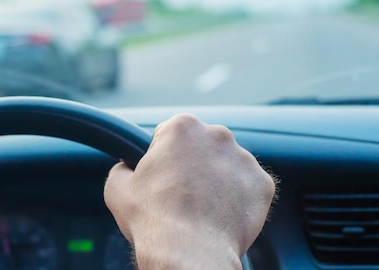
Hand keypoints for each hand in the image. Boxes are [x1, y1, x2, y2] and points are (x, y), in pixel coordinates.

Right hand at [104, 114, 275, 268]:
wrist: (189, 253)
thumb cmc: (154, 220)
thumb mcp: (117, 186)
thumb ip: (122, 166)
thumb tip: (127, 167)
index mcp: (182, 127)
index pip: (170, 133)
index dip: (162, 155)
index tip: (162, 175)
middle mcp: (218, 135)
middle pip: (202, 146)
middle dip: (193, 164)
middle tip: (181, 194)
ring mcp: (244, 159)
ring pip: (227, 165)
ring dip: (216, 180)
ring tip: (201, 208)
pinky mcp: (263, 185)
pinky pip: (248, 187)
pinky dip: (237, 199)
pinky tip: (219, 214)